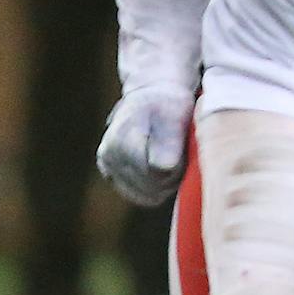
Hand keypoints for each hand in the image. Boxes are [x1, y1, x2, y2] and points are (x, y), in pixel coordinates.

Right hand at [96, 86, 193, 206]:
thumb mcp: (175, 114)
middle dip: (173, 177)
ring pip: (147, 196)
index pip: (157, 173)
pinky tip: (162, 170)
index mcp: (123, 138)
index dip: (178, 167)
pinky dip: (156, 188)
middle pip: (152, 188)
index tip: (185, 149)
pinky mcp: (112, 176)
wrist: (150, 97)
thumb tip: (164, 168)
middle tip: (182, 156)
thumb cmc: (168, 105)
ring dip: (165, 184)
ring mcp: (108, 167)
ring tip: (172, 160)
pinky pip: (141, 197)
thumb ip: (170, 140)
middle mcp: (109, 155)